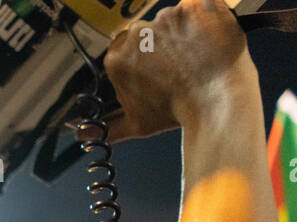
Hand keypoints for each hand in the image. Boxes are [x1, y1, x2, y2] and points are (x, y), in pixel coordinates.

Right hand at [104, 0, 254, 141]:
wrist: (216, 101)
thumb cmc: (175, 112)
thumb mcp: (136, 124)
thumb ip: (107, 127)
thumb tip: (81, 134)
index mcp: (117, 58)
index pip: (128, 49)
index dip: (146, 58)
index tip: (160, 69)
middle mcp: (137, 33)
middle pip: (150, 31)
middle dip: (164, 43)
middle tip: (183, 62)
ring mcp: (168, 16)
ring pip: (176, 18)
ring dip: (187, 31)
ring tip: (202, 53)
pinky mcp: (197, 5)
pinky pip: (203, 3)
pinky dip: (209, 16)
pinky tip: (213, 37)